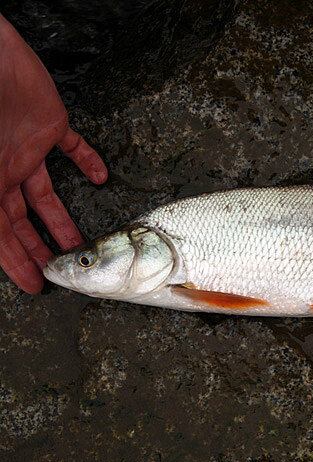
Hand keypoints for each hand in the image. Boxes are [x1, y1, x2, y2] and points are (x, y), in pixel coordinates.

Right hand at [0, 14, 106, 292]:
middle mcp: (3, 169)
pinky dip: (88, 161)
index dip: (15, 262)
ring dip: (63, 218)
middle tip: (60, 271)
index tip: (34, 286)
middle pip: (22, 219)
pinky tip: (101, 178)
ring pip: (48, 193)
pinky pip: (73, 148)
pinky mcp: (50, 123)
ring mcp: (26, 147)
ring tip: (82, 241)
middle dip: (38, 247)